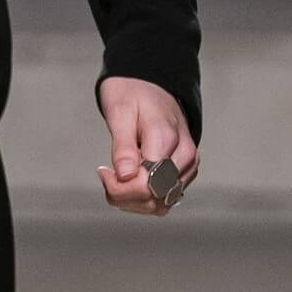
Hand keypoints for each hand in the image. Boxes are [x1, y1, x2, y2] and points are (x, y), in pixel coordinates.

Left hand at [96, 77, 197, 217]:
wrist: (152, 85)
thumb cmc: (133, 95)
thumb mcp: (120, 113)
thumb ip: (123, 147)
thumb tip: (125, 176)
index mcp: (168, 139)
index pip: (146, 185)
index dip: (119, 186)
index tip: (103, 169)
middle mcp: (185, 157)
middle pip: (154, 199)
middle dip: (123, 194)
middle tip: (107, 172)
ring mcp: (187, 167)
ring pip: (159, 206)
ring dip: (131, 200)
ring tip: (117, 177)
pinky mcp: (184, 174)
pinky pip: (163, 201)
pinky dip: (142, 198)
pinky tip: (129, 181)